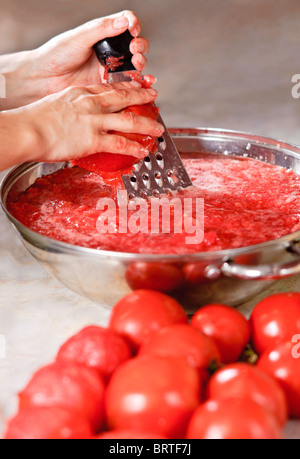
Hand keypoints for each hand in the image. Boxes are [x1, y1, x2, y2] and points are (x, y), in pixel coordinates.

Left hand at [0, 11, 149, 109]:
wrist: (46, 80)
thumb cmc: (57, 55)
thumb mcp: (80, 37)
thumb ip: (103, 28)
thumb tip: (124, 20)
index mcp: (103, 34)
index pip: (126, 23)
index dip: (134, 24)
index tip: (133, 30)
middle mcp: (109, 51)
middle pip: (135, 45)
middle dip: (140, 47)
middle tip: (134, 50)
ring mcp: (111, 69)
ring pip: (135, 65)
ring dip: (142, 64)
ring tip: (138, 65)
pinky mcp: (110, 87)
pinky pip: (129, 85)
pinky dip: (139, 84)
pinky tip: (142, 83)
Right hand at [0, 81, 162, 170]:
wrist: (28, 130)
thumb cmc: (35, 120)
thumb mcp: (57, 104)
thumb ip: (72, 109)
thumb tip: (77, 120)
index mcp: (81, 92)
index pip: (110, 87)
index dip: (127, 87)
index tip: (136, 87)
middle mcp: (92, 103)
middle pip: (124, 98)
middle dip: (142, 97)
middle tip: (154, 96)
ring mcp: (95, 121)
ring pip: (129, 121)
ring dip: (147, 125)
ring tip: (158, 129)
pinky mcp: (94, 139)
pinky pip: (121, 143)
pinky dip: (135, 147)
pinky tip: (143, 150)